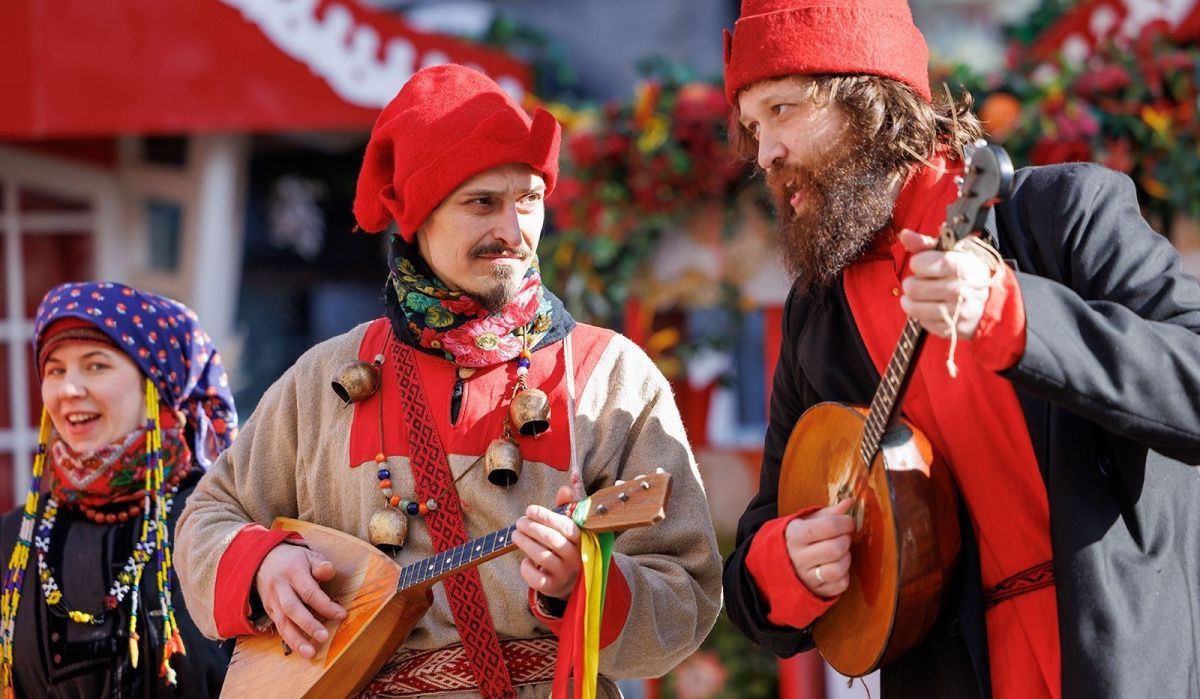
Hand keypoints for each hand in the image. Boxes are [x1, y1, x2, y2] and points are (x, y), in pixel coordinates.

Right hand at [254, 544, 346, 658]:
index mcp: (293, 571)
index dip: (325, 605)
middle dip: (308, 624)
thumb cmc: (294, 560)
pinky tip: (301, 650)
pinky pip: (278, 627)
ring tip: (310, 653)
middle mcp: (280, 587)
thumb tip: (328, 571)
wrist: (263, 561)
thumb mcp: (309, 555)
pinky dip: (289, 640)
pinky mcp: (269, 610)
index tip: (341, 615)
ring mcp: (272, 600)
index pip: (309, 591)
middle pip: (293, 608)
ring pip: (282, 622)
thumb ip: (320, 564)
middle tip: (324, 637)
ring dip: (296, 640)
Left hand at [513, 486, 581, 599]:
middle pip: (552, 540)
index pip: (565, 525)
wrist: (572, 580)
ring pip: (542, 557)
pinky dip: (527, 568)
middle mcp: (576, 557)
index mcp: (582, 540)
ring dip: (525, 543)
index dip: (545, 516)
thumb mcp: (570, 528)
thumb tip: (565, 489)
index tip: (529, 510)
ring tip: (515, 535)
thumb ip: (566, 507)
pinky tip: (525, 560)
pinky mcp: (553, 586)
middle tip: (519, 522)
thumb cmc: (568, 547)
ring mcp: (565, 573)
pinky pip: (537, 578)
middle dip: (532, 528)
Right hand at [785, 498, 855, 597]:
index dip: (844, 522)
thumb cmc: (801, 538)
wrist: (783, 562)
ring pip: (838, 569)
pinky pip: (840, 584)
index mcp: (795, 535)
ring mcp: (806, 577)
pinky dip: (845, 575)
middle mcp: (798, 557)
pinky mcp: (816, 591)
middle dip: (846, 540)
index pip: (827, 527)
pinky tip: (838, 566)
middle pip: (834, 548)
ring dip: (846, 558)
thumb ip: (830, 513)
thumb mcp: (809, 521)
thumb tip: (850, 502)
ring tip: (842, 552)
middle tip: (845, 536)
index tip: (849, 522)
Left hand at [898, 229, 991, 339]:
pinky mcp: (952, 328)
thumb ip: (925, 243)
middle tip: (920, 281)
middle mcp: (961, 289)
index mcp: (962, 265)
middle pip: (913, 287)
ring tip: (918, 295)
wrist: (991, 300)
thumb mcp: (951, 252)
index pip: (923, 263)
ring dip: (910, 300)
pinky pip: (923, 322)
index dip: (917, 262)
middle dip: (911, 282)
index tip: (921, 263)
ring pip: (913, 307)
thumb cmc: (965, 272)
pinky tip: (930, 307)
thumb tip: (904, 235)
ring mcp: (957, 311)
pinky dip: (922, 316)